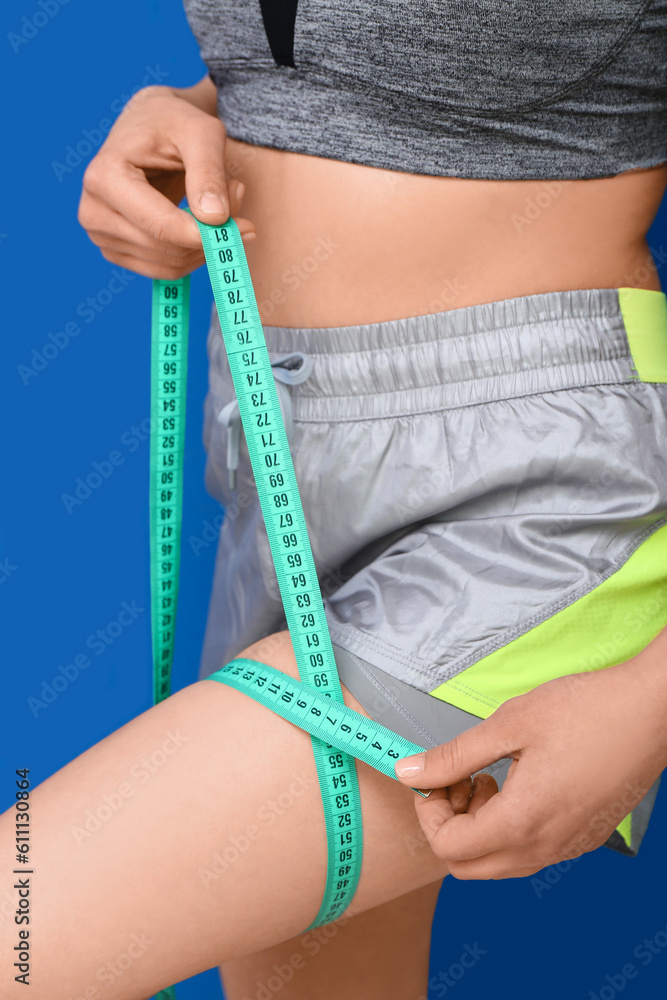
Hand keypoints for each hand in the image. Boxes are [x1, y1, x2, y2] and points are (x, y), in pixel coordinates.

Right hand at [77, 83, 256, 278]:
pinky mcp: (116, 250)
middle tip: (237, 202)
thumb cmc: (175, 122)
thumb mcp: (201, 133)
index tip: (245, 228)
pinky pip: (166, 271)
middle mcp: (93, 211)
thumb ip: (209, 172)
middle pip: (166, 249)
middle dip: (210, 236)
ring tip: (219, 205)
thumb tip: (215, 219)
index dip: (205, 235)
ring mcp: (101, 235)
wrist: (151, 126)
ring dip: (206, 245)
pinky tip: (201, 225)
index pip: (160, 226)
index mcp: (104, 177)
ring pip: (170, 266)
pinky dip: (193, 255)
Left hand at [394, 658, 666, 878]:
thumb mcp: (508, 725)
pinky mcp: (583, 839)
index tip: (433, 775)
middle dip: (448, 825)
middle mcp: (545, 847)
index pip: (448, 848)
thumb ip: (454, 756)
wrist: (651, 712)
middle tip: (456, 779)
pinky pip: (529, 853)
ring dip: (477, 829)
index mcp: (522, 821)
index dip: (428, 812)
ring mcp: (568, 847)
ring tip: (487, 776)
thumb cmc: (585, 710)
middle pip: (468, 867)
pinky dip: (507, 829)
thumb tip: (408, 772)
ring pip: (500, 863)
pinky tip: (517, 783)